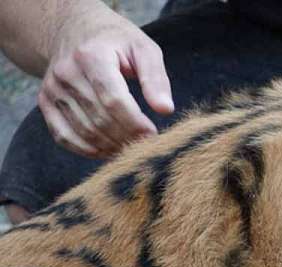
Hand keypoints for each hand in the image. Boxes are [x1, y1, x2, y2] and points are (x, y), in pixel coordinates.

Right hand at [38, 6, 173, 157]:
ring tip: (132, 147)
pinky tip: (109, 150)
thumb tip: (165, 109)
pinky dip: (88, 151)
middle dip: (127, 138)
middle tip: (146, 145)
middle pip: (100, 119)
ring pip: (84, 132)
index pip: (114, 100)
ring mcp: (52, 89)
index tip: (153, 135)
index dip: (135, 124)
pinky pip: (64, 137)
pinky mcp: (45, 102)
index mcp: (92, 56)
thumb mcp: (142, 49)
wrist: (73, 31)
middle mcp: (66, 72)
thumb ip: (155, 78)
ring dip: (112, 147)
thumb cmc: (115, 42)